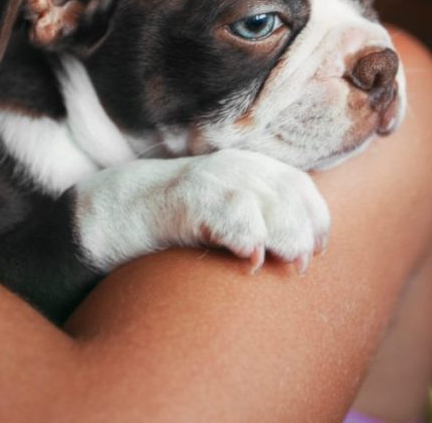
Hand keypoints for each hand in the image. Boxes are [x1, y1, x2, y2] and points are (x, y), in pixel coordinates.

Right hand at [72, 149, 330, 273]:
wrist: (112, 212)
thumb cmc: (175, 220)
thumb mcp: (223, 212)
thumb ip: (257, 220)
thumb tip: (300, 252)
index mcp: (247, 167)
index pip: (297, 184)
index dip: (315, 216)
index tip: (319, 248)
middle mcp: (233, 168)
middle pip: (286, 194)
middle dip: (302, 230)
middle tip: (301, 264)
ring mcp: (208, 181)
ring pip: (264, 203)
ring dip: (284, 234)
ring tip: (287, 262)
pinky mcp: (184, 199)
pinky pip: (227, 214)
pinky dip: (247, 237)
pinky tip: (250, 260)